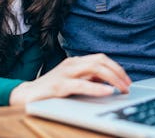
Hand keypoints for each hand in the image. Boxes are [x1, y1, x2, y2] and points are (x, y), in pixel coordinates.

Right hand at [9, 53, 130, 104]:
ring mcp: (64, 73)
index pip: (101, 59)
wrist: (26, 95)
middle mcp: (71, 64)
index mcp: (75, 62)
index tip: (127, 81)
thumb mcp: (73, 82)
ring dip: (112, 78)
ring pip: (93, 68)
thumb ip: (88, 80)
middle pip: (100, 60)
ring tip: (122, 88)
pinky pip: (80, 85)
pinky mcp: (58, 86)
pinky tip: (107, 91)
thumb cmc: (51, 90)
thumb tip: (109, 83)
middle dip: (117, 72)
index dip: (116, 68)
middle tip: (128, 86)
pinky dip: (96, 88)